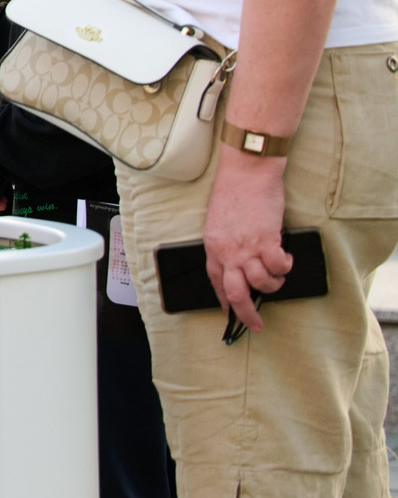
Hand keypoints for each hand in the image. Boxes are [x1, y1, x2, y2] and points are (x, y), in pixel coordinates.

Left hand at [202, 150, 292, 332]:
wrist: (246, 171)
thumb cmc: (234, 193)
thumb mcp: (221, 223)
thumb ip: (227, 245)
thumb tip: (240, 265)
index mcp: (212, 247)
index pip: (216, 283)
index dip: (224, 302)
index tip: (232, 316)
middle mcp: (227, 251)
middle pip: (236, 293)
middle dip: (247, 315)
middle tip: (257, 326)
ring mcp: (246, 247)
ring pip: (262, 283)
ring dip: (274, 284)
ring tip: (278, 273)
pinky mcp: (266, 240)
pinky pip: (279, 267)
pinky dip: (285, 267)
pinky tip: (285, 258)